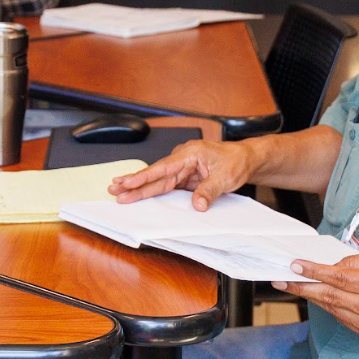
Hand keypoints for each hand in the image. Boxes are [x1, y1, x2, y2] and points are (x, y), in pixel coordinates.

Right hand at [107, 139, 256, 209]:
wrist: (245, 158)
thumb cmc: (236, 161)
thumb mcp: (226, 177)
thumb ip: (209, 191)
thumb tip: (197, 205)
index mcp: (189, 153)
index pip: (163, 168)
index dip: (144, 177)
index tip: (127, 182)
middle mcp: (182, 159)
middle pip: (155, 175)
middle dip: (134, 183)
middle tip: (113, 189)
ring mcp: (183, 168)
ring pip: (158, 181)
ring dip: (140, 188)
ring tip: (120, 193)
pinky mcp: (185, 177)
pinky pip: (167, 186)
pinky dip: (153, 191)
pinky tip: (139, 196)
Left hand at [273, 246, 358, 342]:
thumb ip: (355, 260)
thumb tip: (329, 265)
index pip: (337, 277)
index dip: (312, 272)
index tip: (294, 266)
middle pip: (329, 296)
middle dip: (302, 287)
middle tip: (281, 279)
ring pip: (332, 309)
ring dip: (314, 297)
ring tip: (297, 284)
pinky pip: (342, 318)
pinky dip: (331, 306)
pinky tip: (324, 295)